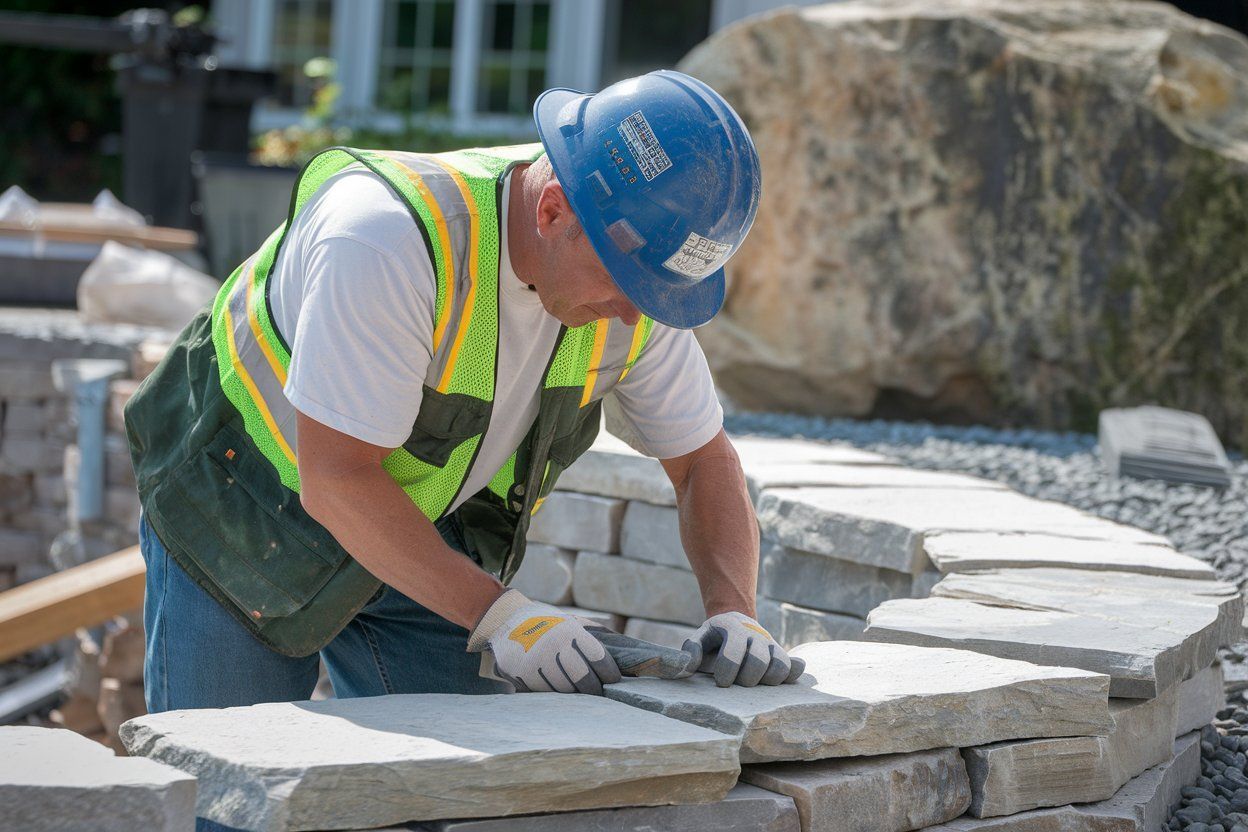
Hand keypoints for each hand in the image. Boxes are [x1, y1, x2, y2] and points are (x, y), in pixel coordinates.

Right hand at [466, 589, 621, 694]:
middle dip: (595, 689)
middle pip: (585, 680)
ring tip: (578, 689)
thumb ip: (596, 635)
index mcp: (571, 631)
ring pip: (566, 690)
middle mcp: (555, 646)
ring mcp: (538, 662)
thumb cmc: (547, 622)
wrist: (507, 620)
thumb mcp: (572, 620)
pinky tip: (557, 686)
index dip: (610, 673)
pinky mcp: (523, 675)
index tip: (613, 679)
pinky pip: (547, 693)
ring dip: (575, 692)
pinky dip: (555, 693)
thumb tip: (626, 651)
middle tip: (598, 691)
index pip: (599, 659)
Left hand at [683, 611, 805, 686]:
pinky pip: (792, 668)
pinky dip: (789, 677)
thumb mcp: (699, 639)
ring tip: (753, 683)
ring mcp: (770, 642)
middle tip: (737, 683)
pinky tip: (775, 681)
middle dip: (745, 679)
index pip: (733, 652)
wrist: (734, 624)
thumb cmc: (713, 640)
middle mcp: (754, 632)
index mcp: (732, 626)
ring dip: (766, 682)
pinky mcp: (781, 653)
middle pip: (758, 662)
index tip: (720, 682)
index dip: (726, 672)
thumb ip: (691, 651)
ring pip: (779, 666)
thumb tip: (690, 666)